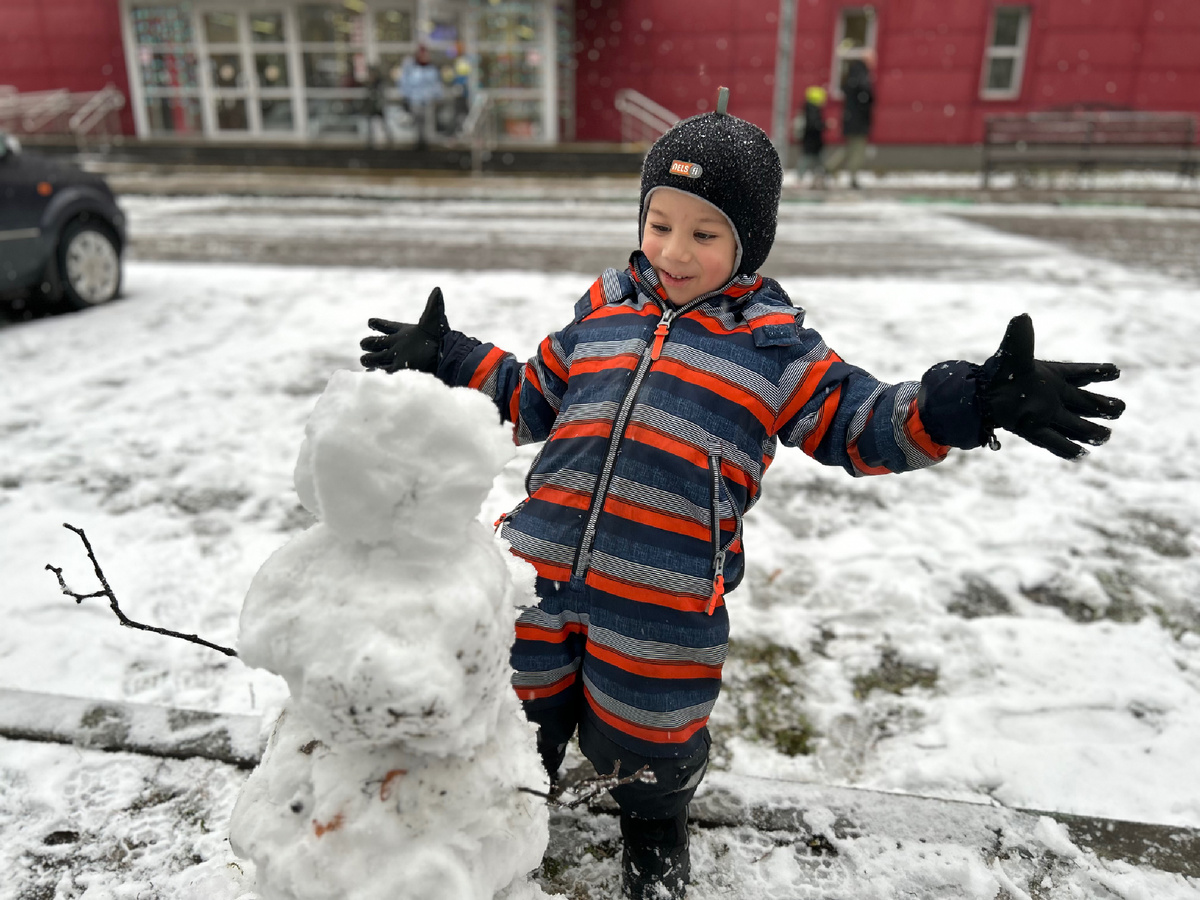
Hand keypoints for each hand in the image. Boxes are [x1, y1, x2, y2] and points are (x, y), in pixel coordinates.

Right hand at [359, 287, 448, 373]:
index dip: (376, 323)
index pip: (384, 325)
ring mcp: (396, 356)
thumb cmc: (439, 337)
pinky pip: (383, 369)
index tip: (371, 322)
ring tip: (366, 359)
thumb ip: (433, 305)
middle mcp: (396, 343)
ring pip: (374, 358)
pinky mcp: (399, 368)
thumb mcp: (435, 320)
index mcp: (401, 331)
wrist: (445, 356)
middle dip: (367, 343)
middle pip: (373, 343)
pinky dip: (378, 369)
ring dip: (369, 358)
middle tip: (366, 344)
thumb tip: (437, 289)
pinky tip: (378, 370)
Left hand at [980, 314, 1124, 459]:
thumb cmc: (1000, 374)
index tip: (1115, 370)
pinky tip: (1080, 454)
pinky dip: (1066, 448)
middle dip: (1103, 406)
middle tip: (1120, 408)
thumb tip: (1022, 317)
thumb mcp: (1012, 355)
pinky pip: (1054, 441)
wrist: (980, 396)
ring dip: (1090, 430)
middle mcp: (1055, 397)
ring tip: (1105, 435)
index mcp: (1054, 377)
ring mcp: (1047, 416)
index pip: (1080, 373)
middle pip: (1085, 402)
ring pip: (1075, 424)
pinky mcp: (1034, 431)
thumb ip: (1020, 339)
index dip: (1097, 372)